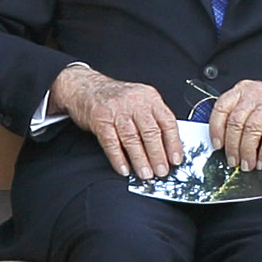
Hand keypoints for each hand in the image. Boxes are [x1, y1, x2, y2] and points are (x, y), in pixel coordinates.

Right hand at [56, 65, 185, 180]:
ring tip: (146, 174)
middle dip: (158, 155)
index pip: (168, 122)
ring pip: (132, 139)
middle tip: (162, 171)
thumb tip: (168, 147)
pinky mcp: (100, 119)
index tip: (176, 159)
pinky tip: (124, 169)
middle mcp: (135, 102)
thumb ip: (154, 119)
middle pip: (151, 132)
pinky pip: (111, 142)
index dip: (173, 143)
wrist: (85, 87)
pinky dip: (118, 158)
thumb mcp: (141, 100)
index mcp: (150, 98)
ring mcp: (117, 111)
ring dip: (140, 160)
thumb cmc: (116, 97)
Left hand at [210, 79, 261, 171]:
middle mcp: (255, 94)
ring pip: (251, 131)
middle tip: (233, 161)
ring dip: (247, 152)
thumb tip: (224, 142)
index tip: (217, 145)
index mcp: (243, 90)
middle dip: (232, 147)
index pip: (221, 109)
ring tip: (247, 164)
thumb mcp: (255, 103)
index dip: (216, 129)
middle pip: (236, 123)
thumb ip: (239, 115)